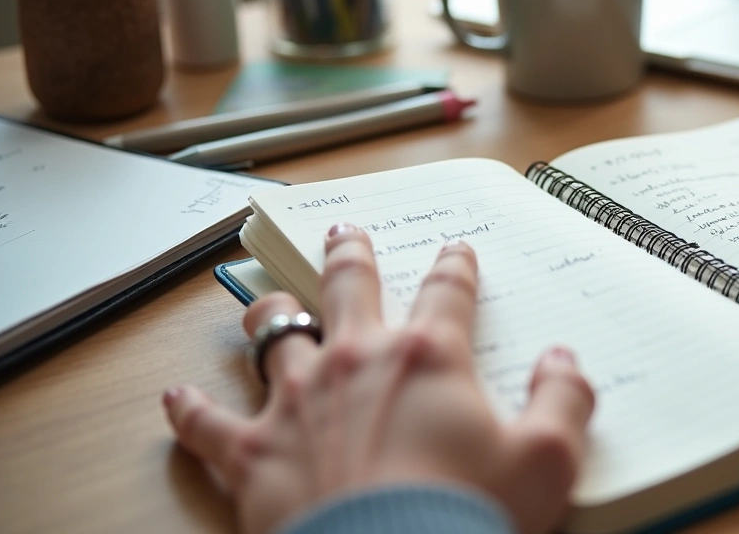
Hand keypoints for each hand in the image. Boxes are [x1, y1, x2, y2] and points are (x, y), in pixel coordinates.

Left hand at [162, 226, 595, 533]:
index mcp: (428, 358)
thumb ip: (564, 401)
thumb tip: (564, 362)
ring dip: (270, 316)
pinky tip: (173, 397)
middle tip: (343, 233)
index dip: (455, 267)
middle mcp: (356, 362)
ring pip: (272, 336)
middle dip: (348, 256)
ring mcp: (295, 402)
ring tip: (268, 302)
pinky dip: (189, 411)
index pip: (447, 293)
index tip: (456, 250)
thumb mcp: (548, 460)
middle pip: (347, 287)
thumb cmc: (467, 513)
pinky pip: (205, 423)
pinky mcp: (249, 453)